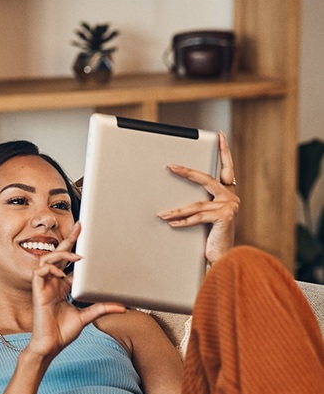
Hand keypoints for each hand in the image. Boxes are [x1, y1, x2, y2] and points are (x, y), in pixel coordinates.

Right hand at [28, 222, 124, 358]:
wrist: (51, 345)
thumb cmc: (63, 332)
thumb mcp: (86, 316)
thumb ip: (101, 308)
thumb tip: (122, 307)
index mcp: (62, 287)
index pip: (68, 263)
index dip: (75, 249)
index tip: (85, 236)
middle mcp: (53, 283)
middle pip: (58, 255)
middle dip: (68, 240)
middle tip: (79, 227)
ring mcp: (44, 286)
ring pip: (47, 259)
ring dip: (61, 255)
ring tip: (75, 257)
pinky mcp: (37, 291)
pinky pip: (40, 271)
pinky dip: (50, 268)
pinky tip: (60, 273)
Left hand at [158, 131, 239, 264]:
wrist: (223, 258)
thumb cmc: (211, 237)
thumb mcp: (205, 218)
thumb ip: (199, 204)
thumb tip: (174, 198)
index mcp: (227, 194)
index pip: (227, 168)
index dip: (224, 151)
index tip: (221, 136)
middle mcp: (231, 197)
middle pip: (206, 180)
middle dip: (187, 173)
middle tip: (171, 166)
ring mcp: (230, 207)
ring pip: (197, 204)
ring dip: (176, 210)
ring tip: (162, 214)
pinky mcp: (225, 217)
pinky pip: (198, 217)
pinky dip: (183, 221)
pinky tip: (171, 223)